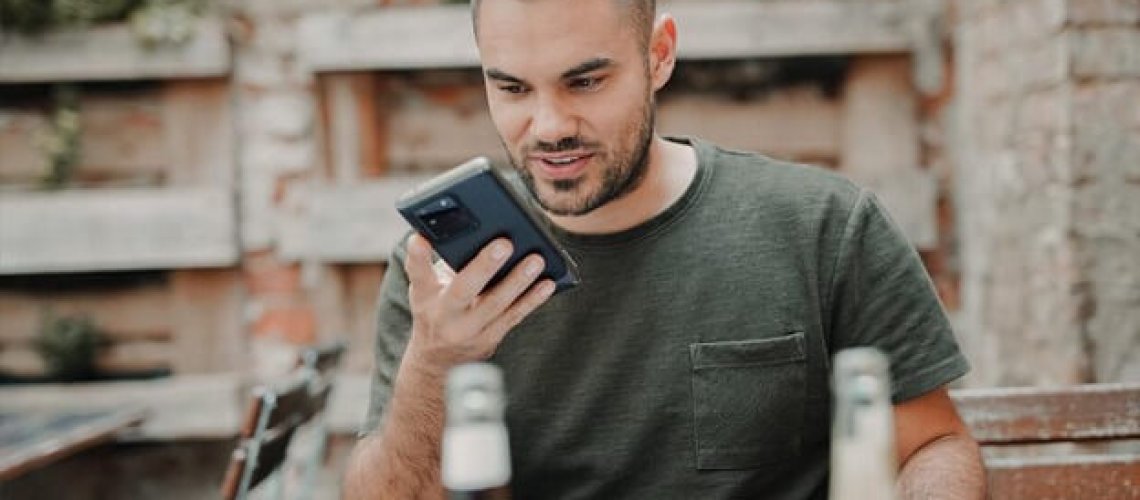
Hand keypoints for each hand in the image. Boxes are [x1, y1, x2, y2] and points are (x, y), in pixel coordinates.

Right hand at [403, 233, 555, 371]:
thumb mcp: (427, 288)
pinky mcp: (490, 338)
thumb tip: (472, 231)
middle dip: (485, 266)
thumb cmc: (436, 310)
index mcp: (425, 296)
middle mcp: (444, 315)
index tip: (419, 239)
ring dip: (518, 281)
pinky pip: (514, 316)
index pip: (417, 273)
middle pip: (463, 289)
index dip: (417, 256)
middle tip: (505, 243)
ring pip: (496, 304)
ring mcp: (469, 330)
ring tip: (536, 260)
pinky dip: (532, 299)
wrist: (437, 360)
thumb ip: (442, 263)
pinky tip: (547, 284)